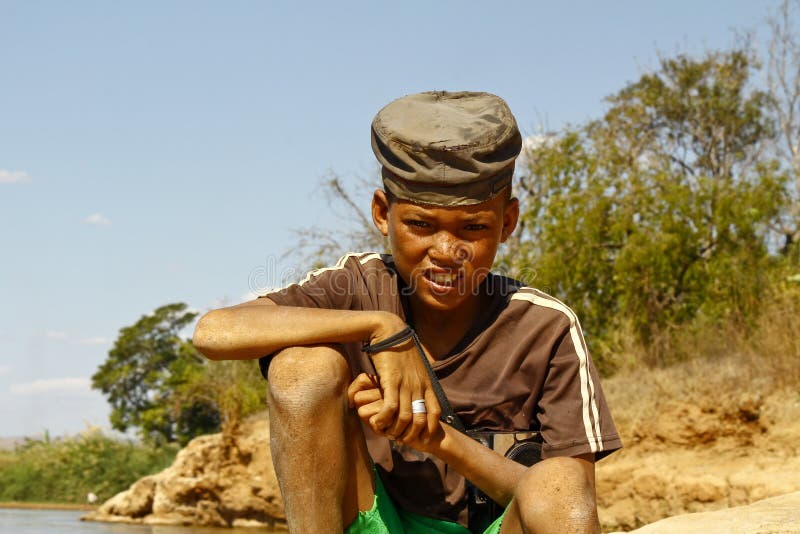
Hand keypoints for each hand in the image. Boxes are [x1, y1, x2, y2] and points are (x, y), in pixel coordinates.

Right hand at [365, 316, 441, 443]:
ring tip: (386, 433)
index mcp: (426, 383)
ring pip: (405, 417)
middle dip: (410, 434)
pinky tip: (377, 423)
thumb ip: (418, 380)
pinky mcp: (391, 382)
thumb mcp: (415, 366)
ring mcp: (406, 384)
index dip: (429, 428)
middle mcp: (418, 386)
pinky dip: (384, 420)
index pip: (435, 412)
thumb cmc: (399, 348)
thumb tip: (418, 391)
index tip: (420, 436)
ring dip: (395, 430)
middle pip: (421, 419)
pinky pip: (390, 408)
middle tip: (400, 439)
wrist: (389, 331)